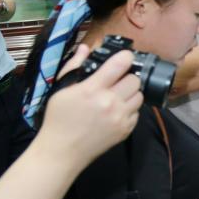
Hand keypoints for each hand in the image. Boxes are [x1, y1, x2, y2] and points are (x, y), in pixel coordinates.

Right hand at [36, 47, 143, 170]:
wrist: (62, 151)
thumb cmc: (58, 118)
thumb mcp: (61, 89)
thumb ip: (75, 66)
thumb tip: (86, 48)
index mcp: (92, 90)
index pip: (120, 65)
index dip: (125, 57)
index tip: (124, 57)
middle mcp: (110, 103)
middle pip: (135, 80)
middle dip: (127, 77)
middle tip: (117, 80)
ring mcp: (120, 118)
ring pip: (139, 95)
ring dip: (130, 92)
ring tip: (118, 95)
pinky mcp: (126, 130)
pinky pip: (137, 112)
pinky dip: (130, 109)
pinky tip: (117, 110)